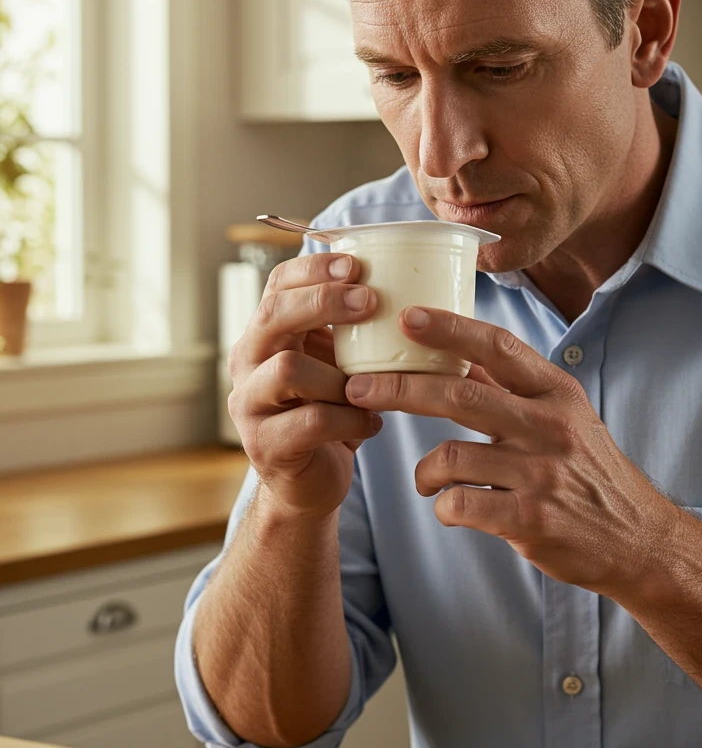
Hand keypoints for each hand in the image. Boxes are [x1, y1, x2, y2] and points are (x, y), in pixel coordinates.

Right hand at [228, 253, 381, 518]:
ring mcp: (250, 406)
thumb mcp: (337, 364)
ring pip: (287, 370)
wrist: (309, 483)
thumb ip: (349, 331)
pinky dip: (350, 417)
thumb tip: (407, 283)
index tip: (356, 264)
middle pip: (273, 317)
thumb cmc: (330, 412)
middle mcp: (248, 364)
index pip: (277, 285)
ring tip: (370, 384)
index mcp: (266, 335)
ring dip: (339, 374)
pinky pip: (311, 421)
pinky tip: (372, 421)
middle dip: (322, 303)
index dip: (313, 269)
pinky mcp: (266, 446)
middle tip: (370, 301)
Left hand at [344, 307, 670, 594]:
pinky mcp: (531, 520)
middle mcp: (550, 426)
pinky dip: (444, 507)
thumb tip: (458, 349)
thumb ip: (513, 388)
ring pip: (451, 456)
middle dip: (400, 387)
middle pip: (460, 393)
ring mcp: (541, 474)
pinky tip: (453, 509)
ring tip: (428, 481)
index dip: (450, 328)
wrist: (637, 540)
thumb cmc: (589, 473)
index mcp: (556, 392)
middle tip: (357, 388)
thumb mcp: (565, 417)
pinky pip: (461, 505)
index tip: (407, 316)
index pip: (498, 346)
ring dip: (425, 471)